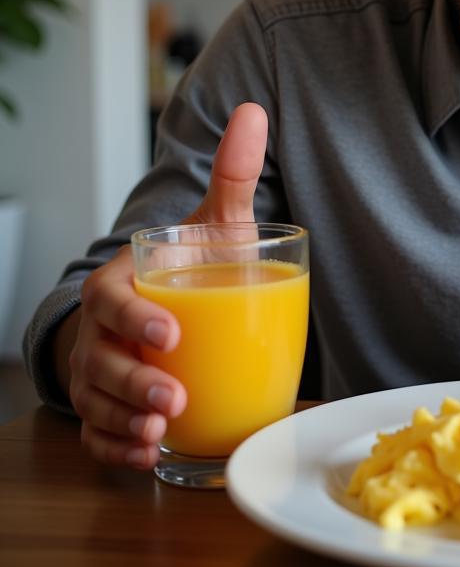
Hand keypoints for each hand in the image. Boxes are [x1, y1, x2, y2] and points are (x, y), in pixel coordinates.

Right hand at [66, 102, 268, 468]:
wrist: (168, 298)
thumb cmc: (190, 262)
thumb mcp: (214, 221)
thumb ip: (233, 173)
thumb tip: (256, 110)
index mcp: (124, 281)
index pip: (110, 299)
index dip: (132, 316)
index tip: (169, 332)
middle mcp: (103, 330)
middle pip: (100, 360)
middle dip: (132, 383)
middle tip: (173, 398)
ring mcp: (102, 370)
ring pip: (96, 402)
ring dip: (124, 421)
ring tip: (161, 433)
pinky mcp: (111, 405)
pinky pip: (99, 432)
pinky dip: (117, 447)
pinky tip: (149, 456)